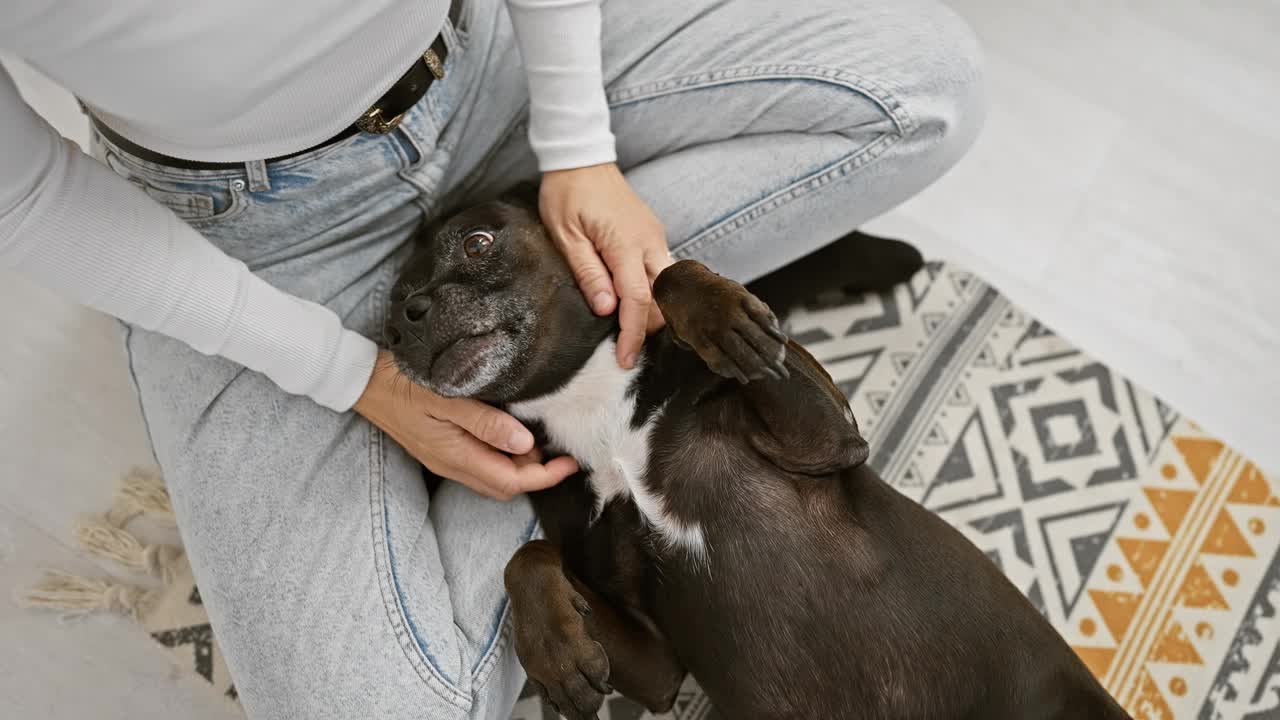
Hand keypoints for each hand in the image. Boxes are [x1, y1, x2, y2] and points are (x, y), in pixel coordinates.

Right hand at [354, 351, 578, 499]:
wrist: (361, 381)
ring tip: (536, 435)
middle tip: (558, 447)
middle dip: (537, 473)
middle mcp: (451, 465)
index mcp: (455, 456)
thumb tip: (524, 444)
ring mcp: (445, 459)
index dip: (546, 476)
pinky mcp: (441, 449)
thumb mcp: (446, 397)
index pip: (511, 481)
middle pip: (504, 485)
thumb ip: (485, 422)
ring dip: (519, 465)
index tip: (571, 462)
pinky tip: (510, 432)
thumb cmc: (402, 383)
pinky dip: (502, 455)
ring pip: (493, 476)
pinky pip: (480, 463)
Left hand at [539, 162, 671, 368]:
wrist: (582, 159)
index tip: (624, 359)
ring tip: (627, 329)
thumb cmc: (567, 194)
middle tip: (623, 348)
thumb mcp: (566, 236)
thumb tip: (607, 309)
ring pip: (666, 287)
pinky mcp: (653, 234)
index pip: (639, 300)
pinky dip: (652, 292)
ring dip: (652, 311)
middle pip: (662, 298)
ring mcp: (655, 237)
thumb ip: (588, 273)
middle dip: (647, 327)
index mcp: (626, 244)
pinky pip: (661, 271)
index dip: (633, 334)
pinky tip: (631, 301)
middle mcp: (649, 242)